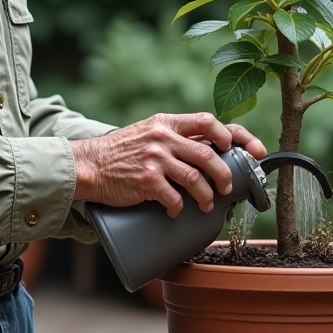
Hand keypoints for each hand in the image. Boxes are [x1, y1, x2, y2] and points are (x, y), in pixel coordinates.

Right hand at [70, 113, 266, 217]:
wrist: (89, 165)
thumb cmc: (121, 152)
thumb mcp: (148, 133)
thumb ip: (174, 137)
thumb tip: (209, 151)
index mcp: (167, 122)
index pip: (208, 121)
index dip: (232, 135)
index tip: (243, 149)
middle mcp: (163, 137)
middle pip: (208, 154)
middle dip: (224, 174)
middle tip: (227, 188)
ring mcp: (155, 158)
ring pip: (196, 179)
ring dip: (206, 196)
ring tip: (207, 205)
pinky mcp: (147, 180)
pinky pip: (174, 197)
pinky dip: (180, 207)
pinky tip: (177, 210)